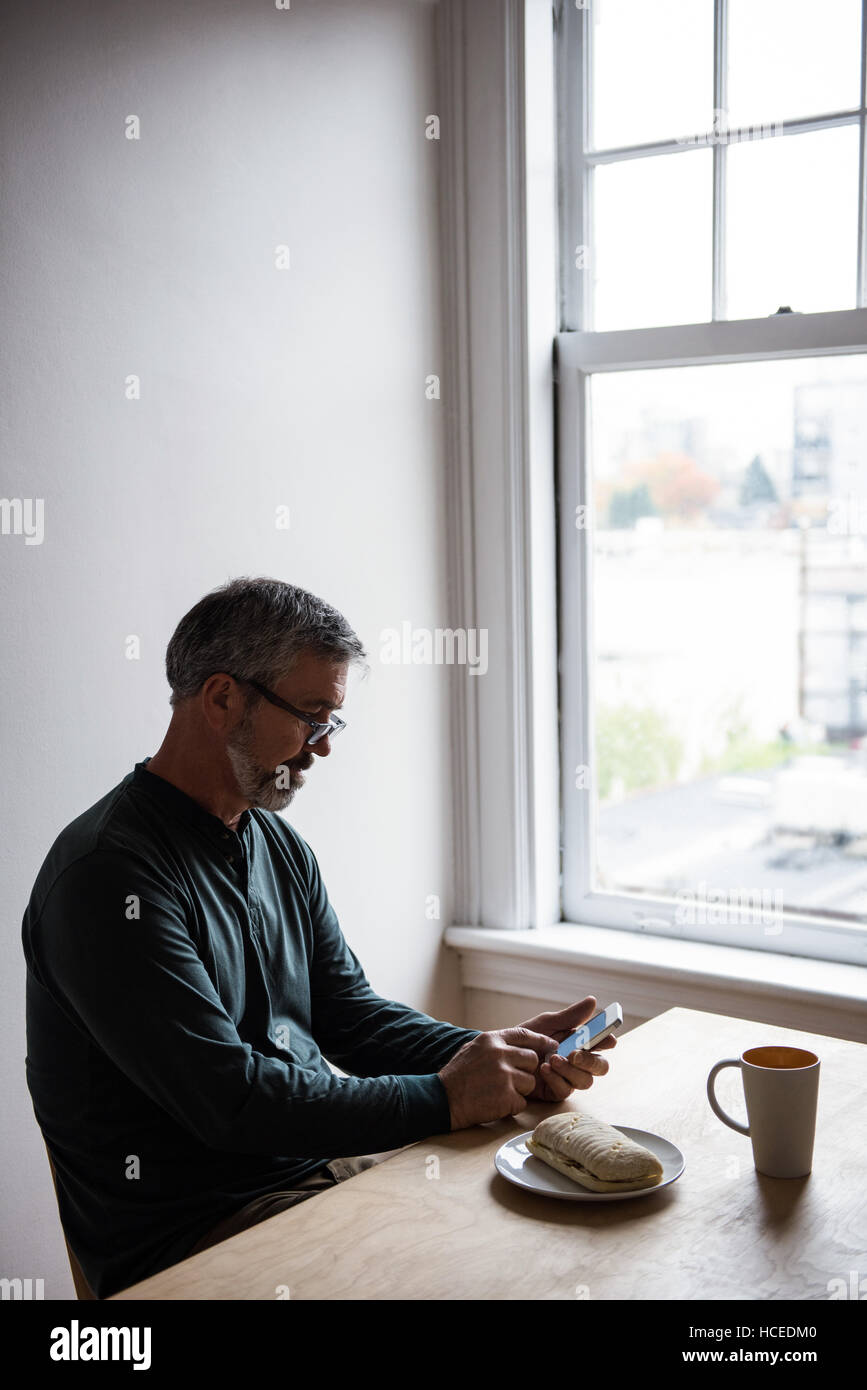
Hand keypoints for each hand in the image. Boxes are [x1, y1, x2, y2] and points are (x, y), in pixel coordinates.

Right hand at [437, 1026, 558, 1130]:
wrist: (441, 1099)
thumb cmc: (457, 1076)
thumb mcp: (473, 1049)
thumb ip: (495, 1045)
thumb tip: (517, 1045)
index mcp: (491, 1040)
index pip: (524, 1035)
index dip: (541, 1041)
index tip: (551, 1046)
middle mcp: (499, 1054)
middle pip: (532, 1060)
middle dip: (526, 1071)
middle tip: (511, 1080)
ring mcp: (504, 1075)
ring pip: (530, 1082)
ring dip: (519, 1090)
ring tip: (498, 1093)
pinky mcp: (506, 1096)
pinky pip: (522, 1102)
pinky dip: (512, 1106)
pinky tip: (495, 1103)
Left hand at [518, 997, 616, 1102]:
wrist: (504, 1054)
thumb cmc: (528, 1037)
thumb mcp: (548, 1023)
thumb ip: (570, 1016)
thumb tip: (592, 1001)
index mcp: (580, 1043)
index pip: (602, 1044)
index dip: (608, 1042)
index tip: (608, 1039)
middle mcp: (578, 1062)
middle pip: (600, 1067)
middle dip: (592, 1061)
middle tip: (576, 1054)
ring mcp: (568, 1078)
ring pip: (585, 1081)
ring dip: (571, 1070)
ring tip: (553, 1059)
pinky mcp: (555, 1092)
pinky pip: (565, 1090)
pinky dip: (556, 1079)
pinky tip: (544, 1069)